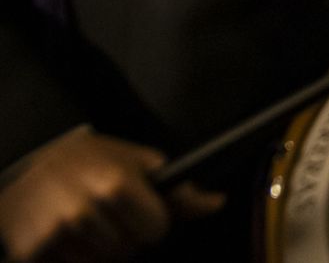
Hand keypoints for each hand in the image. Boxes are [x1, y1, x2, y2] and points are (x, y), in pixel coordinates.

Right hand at [0, 131, 222, 262]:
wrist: (24, 175)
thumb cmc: (86, 163)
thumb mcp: (133, 162)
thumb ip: (176, 189)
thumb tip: (216, 203)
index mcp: (114, 183)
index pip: (157, 228)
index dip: (152, 221)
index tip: (140, 210)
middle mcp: (83, 210)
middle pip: (129, 249)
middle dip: (124, 236)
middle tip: (106, 214)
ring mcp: (53, 234)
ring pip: (101, 262)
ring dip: (97, 249)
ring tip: (84, 222)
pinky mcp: (31, 252)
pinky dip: (70, 258)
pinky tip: (64, 236)